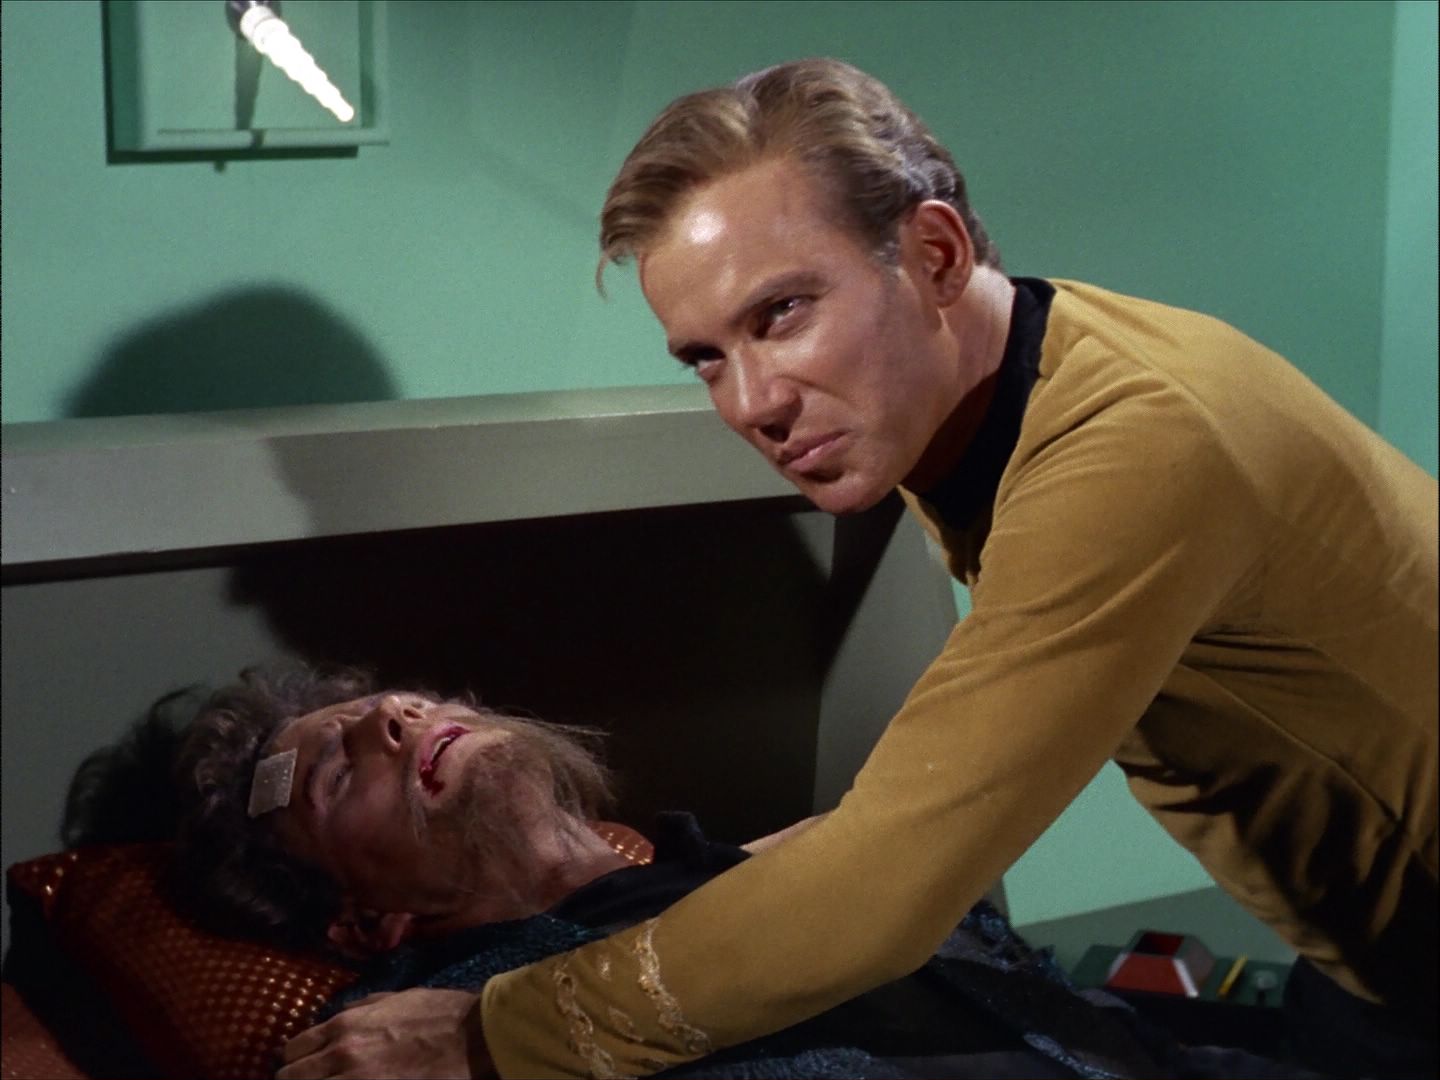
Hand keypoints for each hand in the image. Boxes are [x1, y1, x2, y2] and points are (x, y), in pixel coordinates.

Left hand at [276, 989, 493, 1078]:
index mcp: (344, 1026)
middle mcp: (341, 1055)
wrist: (472, 1037)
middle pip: (290, 1078)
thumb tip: (336, 1018)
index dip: (295, 1061)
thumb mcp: (394, 999)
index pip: (292, 1049)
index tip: (305, 1068)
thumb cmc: (438, 1014)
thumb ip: (359, 1009)